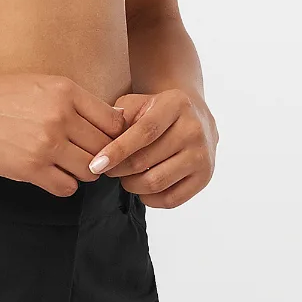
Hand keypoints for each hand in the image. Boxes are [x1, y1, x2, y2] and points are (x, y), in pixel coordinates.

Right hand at [0, 71, 128, 196]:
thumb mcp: (41, 84)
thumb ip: (75, 101)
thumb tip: (115, 120)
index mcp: (65, 90)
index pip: (113, 121)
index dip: (114, 135)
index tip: (104, 140)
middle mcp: (60, 116)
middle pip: (105, 148)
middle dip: (100, 156)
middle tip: (85, 156)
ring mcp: (46, 143)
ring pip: (90, 171)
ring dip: (82, 171)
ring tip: (66, 164)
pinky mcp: (31, 168)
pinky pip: (67, 187)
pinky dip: (63, 184)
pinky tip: (50, 173)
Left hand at [87, 88, 217, 208]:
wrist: (194, 116)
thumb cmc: (157, 110)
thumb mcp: (139, 102)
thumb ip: (120, 116)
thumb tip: (102, 139)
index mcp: (176, 104)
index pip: (144, 132)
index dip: (117, 150)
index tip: (96, 164)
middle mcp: (193, 130)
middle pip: (147, 160)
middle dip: (119, 169)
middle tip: (106, 170)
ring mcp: (202, 155)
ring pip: (157, 182)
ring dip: (132, 185)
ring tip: (123, 177)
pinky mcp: (204, 178)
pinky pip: (171, 199)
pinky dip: (149, 198)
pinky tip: (141, 187)